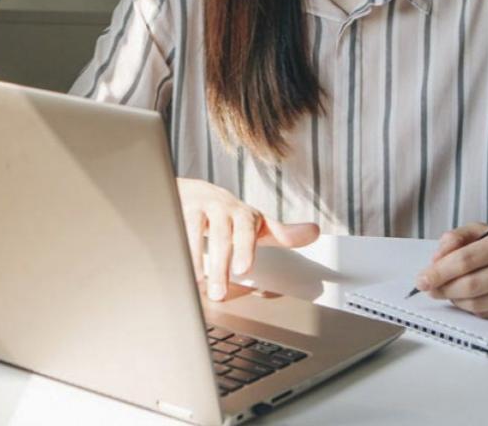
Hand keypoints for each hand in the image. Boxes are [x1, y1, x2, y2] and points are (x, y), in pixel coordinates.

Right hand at [176, 178, 318, 301]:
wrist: (196, 193)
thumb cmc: (230, 215)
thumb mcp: (257, 224)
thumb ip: (282, 233)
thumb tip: (314, 231)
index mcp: (243, 214)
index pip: (246, 229)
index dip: (244, 248)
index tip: (243, 269)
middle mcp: (220, 207)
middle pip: (221, 235)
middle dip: (220, 265)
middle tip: (219, 293)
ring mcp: (196, 207)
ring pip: (194, 230)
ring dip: (195, 258)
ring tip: (196, 283)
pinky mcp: (174, 209)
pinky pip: (174, 227)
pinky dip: (174, 246)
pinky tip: (174, 265)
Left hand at [412, 223, 487, 319]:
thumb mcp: (485, 230)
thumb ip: (457, 238)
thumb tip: (436, 259)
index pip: (466, 260)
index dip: (439, 272)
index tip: (422, 279)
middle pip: (470, 285)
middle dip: (443, 289)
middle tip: (429, 288)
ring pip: (477, 304)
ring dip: (455, 300)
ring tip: (449, 291)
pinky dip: (471, 308)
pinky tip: (467, 299)